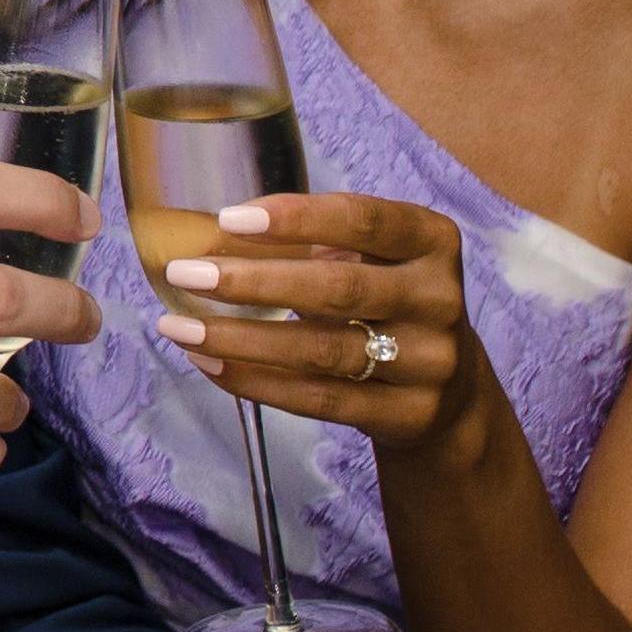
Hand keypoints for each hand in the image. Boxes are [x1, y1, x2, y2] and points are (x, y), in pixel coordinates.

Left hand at [153, 190, 488, 460]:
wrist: (451, 392)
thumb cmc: (388, 300)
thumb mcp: (376, 257)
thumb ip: (319, 241)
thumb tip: (214, 236)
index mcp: (432, 241)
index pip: (363, 219)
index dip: (297, 217)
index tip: (228, 218)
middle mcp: (438, 299)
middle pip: (337, 288)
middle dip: (252, 281)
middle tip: (185, 274)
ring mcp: (428, 362)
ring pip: (322, 350)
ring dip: (240, 339)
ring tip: (180, 328)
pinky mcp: (408, 414)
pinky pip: (321, 399)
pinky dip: (258, 382)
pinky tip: (212, 366)